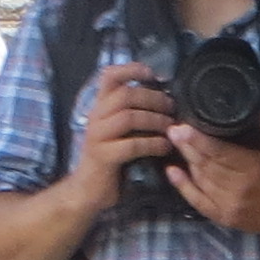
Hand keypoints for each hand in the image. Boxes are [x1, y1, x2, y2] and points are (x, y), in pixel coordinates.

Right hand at [61, 65, 175, 199]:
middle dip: (153, 98)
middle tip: (171, 106)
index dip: (130, 69)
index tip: (152, 73)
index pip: (109, 77)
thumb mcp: (119, 131)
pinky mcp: (103, 156)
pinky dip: (153, 143)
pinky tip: (165, 146)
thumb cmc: (111, 158)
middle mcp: (96, 117)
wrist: (88, 190)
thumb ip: (132, 113)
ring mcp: (97, 137)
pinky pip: (132, 144)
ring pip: (128, 117)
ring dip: (155, 120)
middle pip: (124, 95)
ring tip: (171, 126)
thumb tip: (163, 98)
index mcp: (100, 107)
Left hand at [167, 110, 259, 240]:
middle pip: (206, 165)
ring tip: (175, 142)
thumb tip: (248, 99)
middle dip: (187, 146)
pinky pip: (199, 201)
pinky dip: (183, 187)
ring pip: (201, 179)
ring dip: (186, 160)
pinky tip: (172, 172)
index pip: (220, 152)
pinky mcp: (224, 217)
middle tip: (172, 128)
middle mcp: (239, 188)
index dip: (199, 140)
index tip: (182, 126)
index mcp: (255, 169)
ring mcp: (229, 205)